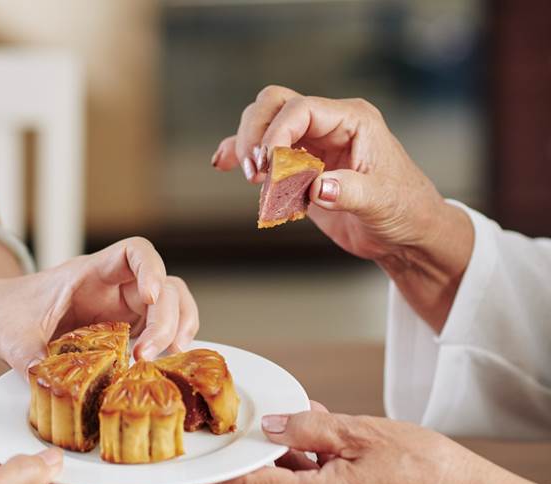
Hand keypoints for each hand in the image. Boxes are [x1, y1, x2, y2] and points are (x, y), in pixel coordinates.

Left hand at [0, 237, 198, 374]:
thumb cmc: (0, 311)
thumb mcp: (9, 336)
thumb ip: (28, 357)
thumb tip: (45, 382)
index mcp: (88, 274)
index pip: (135, 252)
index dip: (152, 269)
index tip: (152, 296)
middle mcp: (111, 288)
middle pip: (163, 286)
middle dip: (167, 317)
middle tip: (147, 355)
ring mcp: (118, 310)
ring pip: (169, 307)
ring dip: (177, 329)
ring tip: (168, 359)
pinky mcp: (119, 333)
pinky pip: (155, 333)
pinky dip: (165, 347)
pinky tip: (159, 367)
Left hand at [198, 407, 484, 483]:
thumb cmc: (422, 468)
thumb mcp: (357, 434)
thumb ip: (306, 430)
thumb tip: (271, 427)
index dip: (214, 476)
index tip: (187, 470)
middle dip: (245, 463)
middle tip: (224, 438)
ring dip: (276, 463)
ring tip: (273, 428)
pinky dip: (301, 470)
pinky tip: (306, 439)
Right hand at [211, 86, 472, 330]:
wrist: (406, 235)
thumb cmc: (404, 211)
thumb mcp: (381, 203)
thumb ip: (349, 192)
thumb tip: (317, 188)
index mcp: (353, 121)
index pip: (301, 109)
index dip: (277, 133)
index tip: (267, 167)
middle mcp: (329, 125)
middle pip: (274, 105)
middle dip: (256, 134)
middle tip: (254, 172)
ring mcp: (313, 144)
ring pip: (265, 123)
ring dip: (248, 147)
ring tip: (253, 179)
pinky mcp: (300, 167)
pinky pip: (264, 151)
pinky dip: (240, 155)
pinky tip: (221, 163)